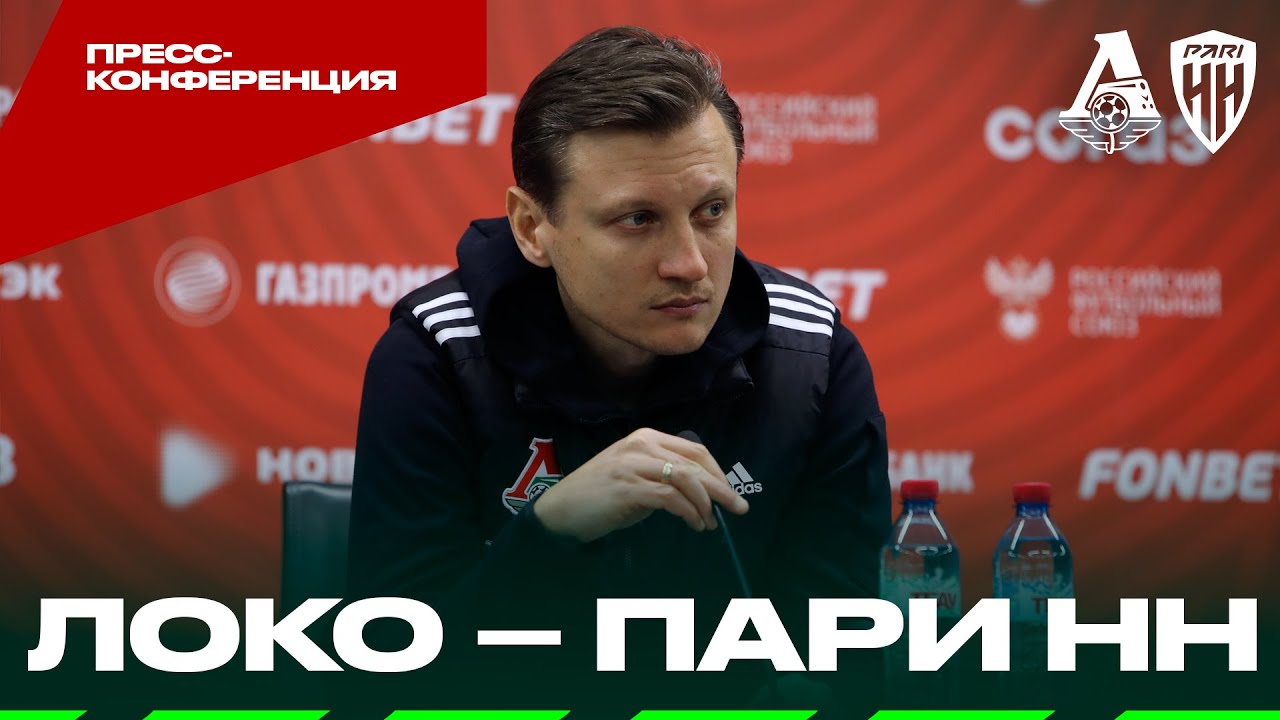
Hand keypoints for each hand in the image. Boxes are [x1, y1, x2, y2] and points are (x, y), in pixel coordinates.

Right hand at [532, 428, 749, 542]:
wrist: (561, 510)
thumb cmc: (600, 495)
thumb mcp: (636, 476)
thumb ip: (664, 475)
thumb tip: (701, 492)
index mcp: (646, 437)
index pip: (694, 450)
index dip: (717, 472)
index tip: (728, 493)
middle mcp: (641, 445)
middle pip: (695, 463)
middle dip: (721, 487)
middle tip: (739, 508)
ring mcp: (633, 464)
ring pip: (686, 479)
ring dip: (706, 504)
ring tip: (710, 524)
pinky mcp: (628, 487)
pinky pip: (670, 498)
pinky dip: (689, 512)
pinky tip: (694, 524)